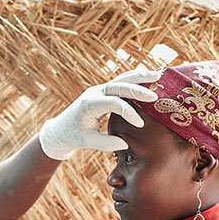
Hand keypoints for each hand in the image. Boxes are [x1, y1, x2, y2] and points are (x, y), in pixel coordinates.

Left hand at [38, 70, 160, 159]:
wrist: (61, 129)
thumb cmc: (73, 136)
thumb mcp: (87, 142)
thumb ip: (105, 143)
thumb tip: (125, 144)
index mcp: (89, 104)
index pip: (114, 103)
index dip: (129, 112)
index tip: (140, 124)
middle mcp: (95, 92)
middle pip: (119, 85)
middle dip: (138, 89)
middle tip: (155, 96)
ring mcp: (99, 89)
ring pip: (121, 79)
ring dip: (139, 77)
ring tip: (158, 75)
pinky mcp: (103, 91)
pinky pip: (120, 82)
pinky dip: (134, 80)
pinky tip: (148, 79)